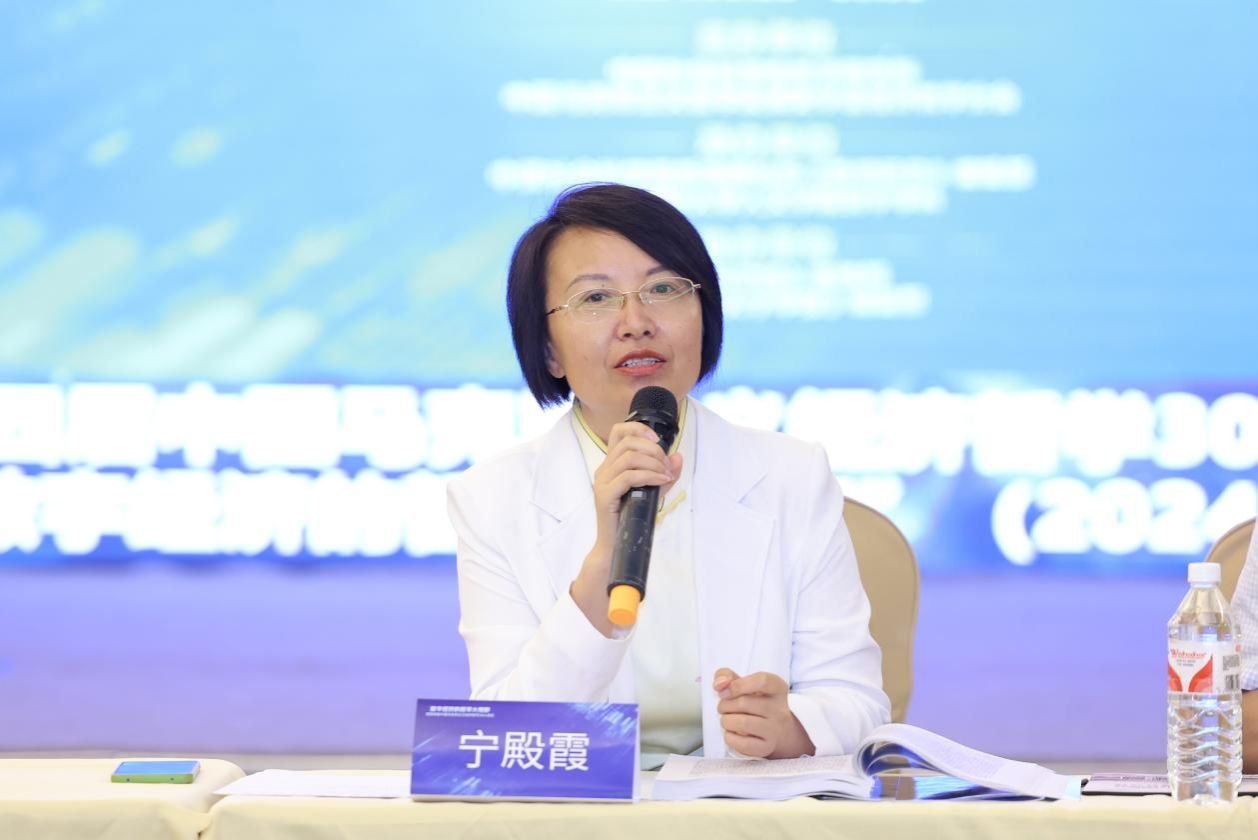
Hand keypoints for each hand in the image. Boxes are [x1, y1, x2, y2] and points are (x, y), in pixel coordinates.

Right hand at [570, 421, 681, 634]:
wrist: (616, 546)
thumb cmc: (632, 518)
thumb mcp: (653, 492)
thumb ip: (665, 474)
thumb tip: (678, 456)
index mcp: (611, 464)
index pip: (618, 432)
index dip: (638, 429)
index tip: (658, 441)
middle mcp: (604, 469)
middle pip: (627, 443)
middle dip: (653, 450)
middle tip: (667, 466)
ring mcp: (602, 482)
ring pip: (628, 457)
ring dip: (653, 463)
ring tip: (666, 475)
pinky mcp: (605, 496)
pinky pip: (628, 477)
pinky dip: (649, 476)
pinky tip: (662, 481)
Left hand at [714, 668, 815, 758]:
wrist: (777, 730)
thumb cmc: (756, 702)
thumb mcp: (745, 683)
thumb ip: (727, 675)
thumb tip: (719, 684)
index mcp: (776, 688)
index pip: (762, 681)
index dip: (739, 685)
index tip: (726, 691)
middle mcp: (779, 709)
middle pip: (745, 703)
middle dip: (725, 705)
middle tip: (723, 708)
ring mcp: (774, 729)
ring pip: (743, 723)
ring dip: (726, 721)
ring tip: (727, 720)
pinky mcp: (767, 747)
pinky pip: (743, 744)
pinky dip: (730, 738)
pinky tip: (732, 733)